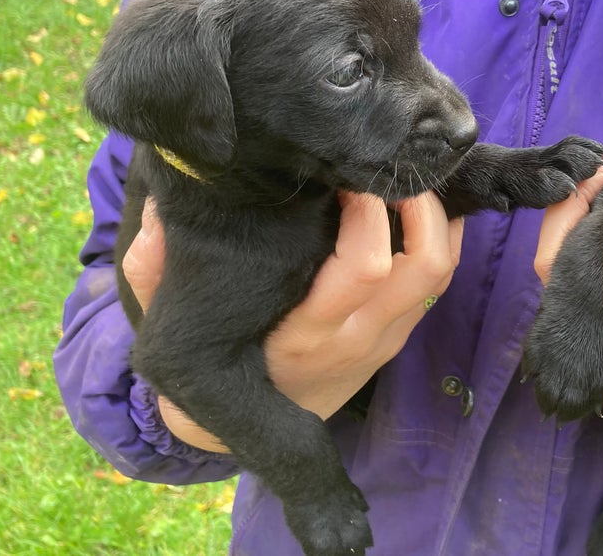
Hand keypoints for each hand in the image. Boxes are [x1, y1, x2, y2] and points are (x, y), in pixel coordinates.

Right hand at [122, 190, 461, 452]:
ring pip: (437, 274)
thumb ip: (156, 274)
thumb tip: (160, 215)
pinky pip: (437, 286)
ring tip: (414, 179)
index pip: (362, 271)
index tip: (346, 176)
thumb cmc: (214, 363)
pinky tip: (431, 205)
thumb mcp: (175, 327)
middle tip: (394, 169)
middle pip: (418, 268)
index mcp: (301, 334)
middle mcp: (352, 339)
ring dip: (439, 220)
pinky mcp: (395, 340)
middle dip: (418, 208)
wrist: (247, 434)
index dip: (368, 216)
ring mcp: (381, 342)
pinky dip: (445, 240)